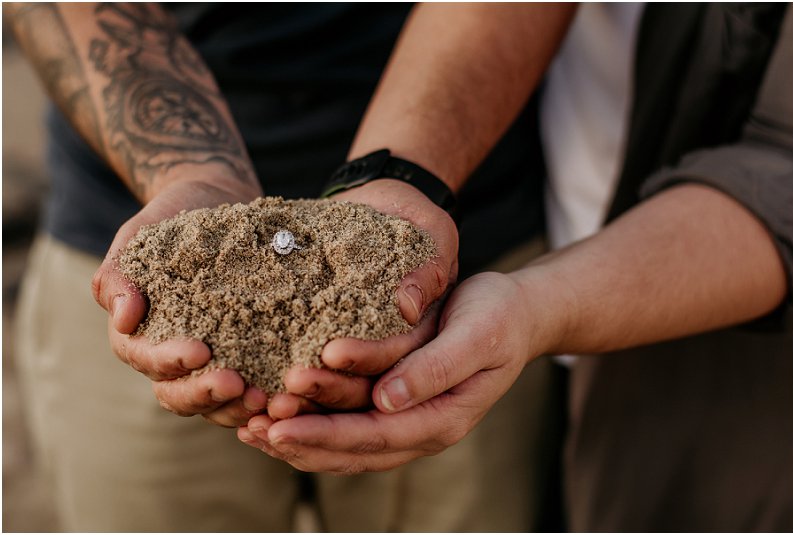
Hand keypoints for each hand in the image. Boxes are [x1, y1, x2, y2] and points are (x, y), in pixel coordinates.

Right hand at [92, 177, 267, 427]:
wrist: (214, 203)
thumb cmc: (169, 221)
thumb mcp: (139, 239)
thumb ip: (119, 276)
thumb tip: (124, 318)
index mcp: (140, 336)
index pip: (147, 359)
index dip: (171, 361)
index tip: (202, 351)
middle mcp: (172, 358)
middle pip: (179, 394)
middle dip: (206, 394)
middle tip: (238, 386)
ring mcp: (210, 363)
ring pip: (216, 403)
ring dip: (239, 407)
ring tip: (268, 401)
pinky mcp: (246, 357)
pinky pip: (251, 387)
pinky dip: (266, 398)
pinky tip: (288, 397)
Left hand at [241, 271, 555, 471]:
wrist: (516, 314)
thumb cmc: (499, 319)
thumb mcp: (477, 337)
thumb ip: (436, 369)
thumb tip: (387, 400)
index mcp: (442, 418)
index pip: (374, 436)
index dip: (323, 434)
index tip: (277, 425)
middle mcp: (420, 427)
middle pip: (351, 449)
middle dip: (299, 441)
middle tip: (250, 429)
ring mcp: (407, 417)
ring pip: (345, 440)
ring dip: (299, 436)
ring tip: (250, 425)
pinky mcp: (394, 400)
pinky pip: (348, 418)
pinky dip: (313, 417)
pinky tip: (280, 407)